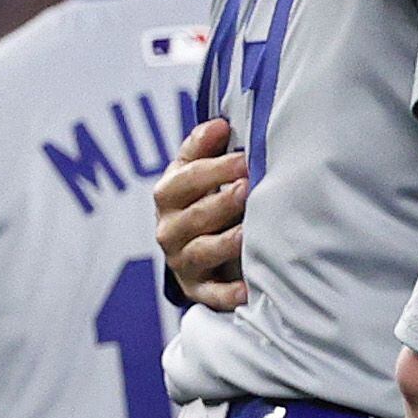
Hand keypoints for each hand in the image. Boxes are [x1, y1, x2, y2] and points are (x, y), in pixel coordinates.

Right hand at [157, 118, 247, 310]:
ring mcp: (183, 261)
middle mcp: (170, 230)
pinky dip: (228, 293)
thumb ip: (203, 149)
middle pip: (194, 216)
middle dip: (221, 202)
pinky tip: (246, 289)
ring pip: (202, 252)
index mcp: (168, 196)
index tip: (244, 160)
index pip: (185, 181)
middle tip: (247, 189)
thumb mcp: (194, 172)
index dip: (214, 170)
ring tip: (249, 233)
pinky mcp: (198, 289)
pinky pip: (212, 294)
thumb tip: (219, 123)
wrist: (189, 247)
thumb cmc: (199, 199)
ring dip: (226, 242)